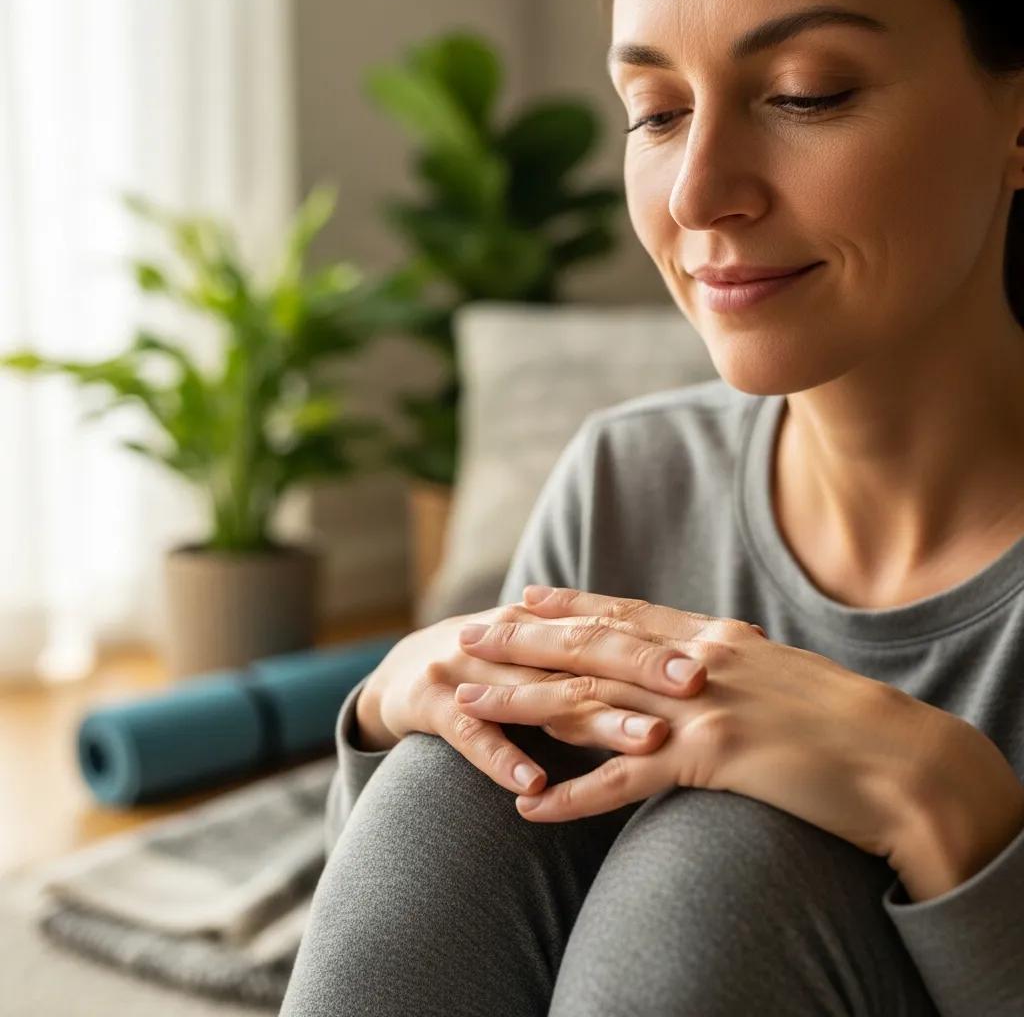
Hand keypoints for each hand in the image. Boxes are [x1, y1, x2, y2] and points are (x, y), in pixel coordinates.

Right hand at [361, 600, 706, 800]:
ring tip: (649, 742)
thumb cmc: (493, 672)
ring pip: (541, 695)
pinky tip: (535, 787)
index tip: (723, 655)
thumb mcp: (544, 655)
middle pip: (587, 652)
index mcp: (547, 625)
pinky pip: (471, 735)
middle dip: (644, 667)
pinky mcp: (433, 706)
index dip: (666, 640)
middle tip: (699, 686)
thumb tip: (693, 669)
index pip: (614, 627)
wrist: (402, 674)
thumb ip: (601, 659)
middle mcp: (513, 639)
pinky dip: (502, 758)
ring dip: (596, 720)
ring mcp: (473, 670)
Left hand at [454, 585, 952, 873]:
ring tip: (467, 708)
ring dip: (522, 706)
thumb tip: (697, 657)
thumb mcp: (776, 671)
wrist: (901, 757)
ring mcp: (699, 706)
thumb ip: (728, 662)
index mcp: (710, 638)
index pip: (622, 614)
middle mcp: (695, 661)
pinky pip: (625, 779)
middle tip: (465, 640)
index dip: (567, 605)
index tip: (521, 598)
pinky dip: (573, 795)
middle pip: (588, 647)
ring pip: (590, 701)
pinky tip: (530, 806)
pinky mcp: (711, 757)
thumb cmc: (843, 717)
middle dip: (521, 644)